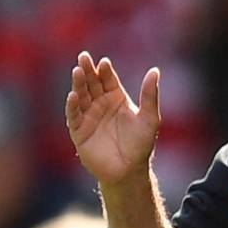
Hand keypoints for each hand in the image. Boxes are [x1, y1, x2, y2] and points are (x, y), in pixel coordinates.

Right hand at [65, 51, 160, 185]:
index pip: (108, 80)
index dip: (105, 70)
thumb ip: (150, 95)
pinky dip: (72, 106)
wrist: (129, 170)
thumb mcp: (149, 118)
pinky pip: (73, 116)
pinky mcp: (79, 132)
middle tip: (83, 57)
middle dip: (87, 70)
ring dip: (78, 84)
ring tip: (77, 71)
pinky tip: (73, 95)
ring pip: (81, 96)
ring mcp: (88, 117)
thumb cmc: (141, 144)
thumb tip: (155, 70)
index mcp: (116, 98)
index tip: (104, 62)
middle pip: (92, 83)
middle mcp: (100, 104)